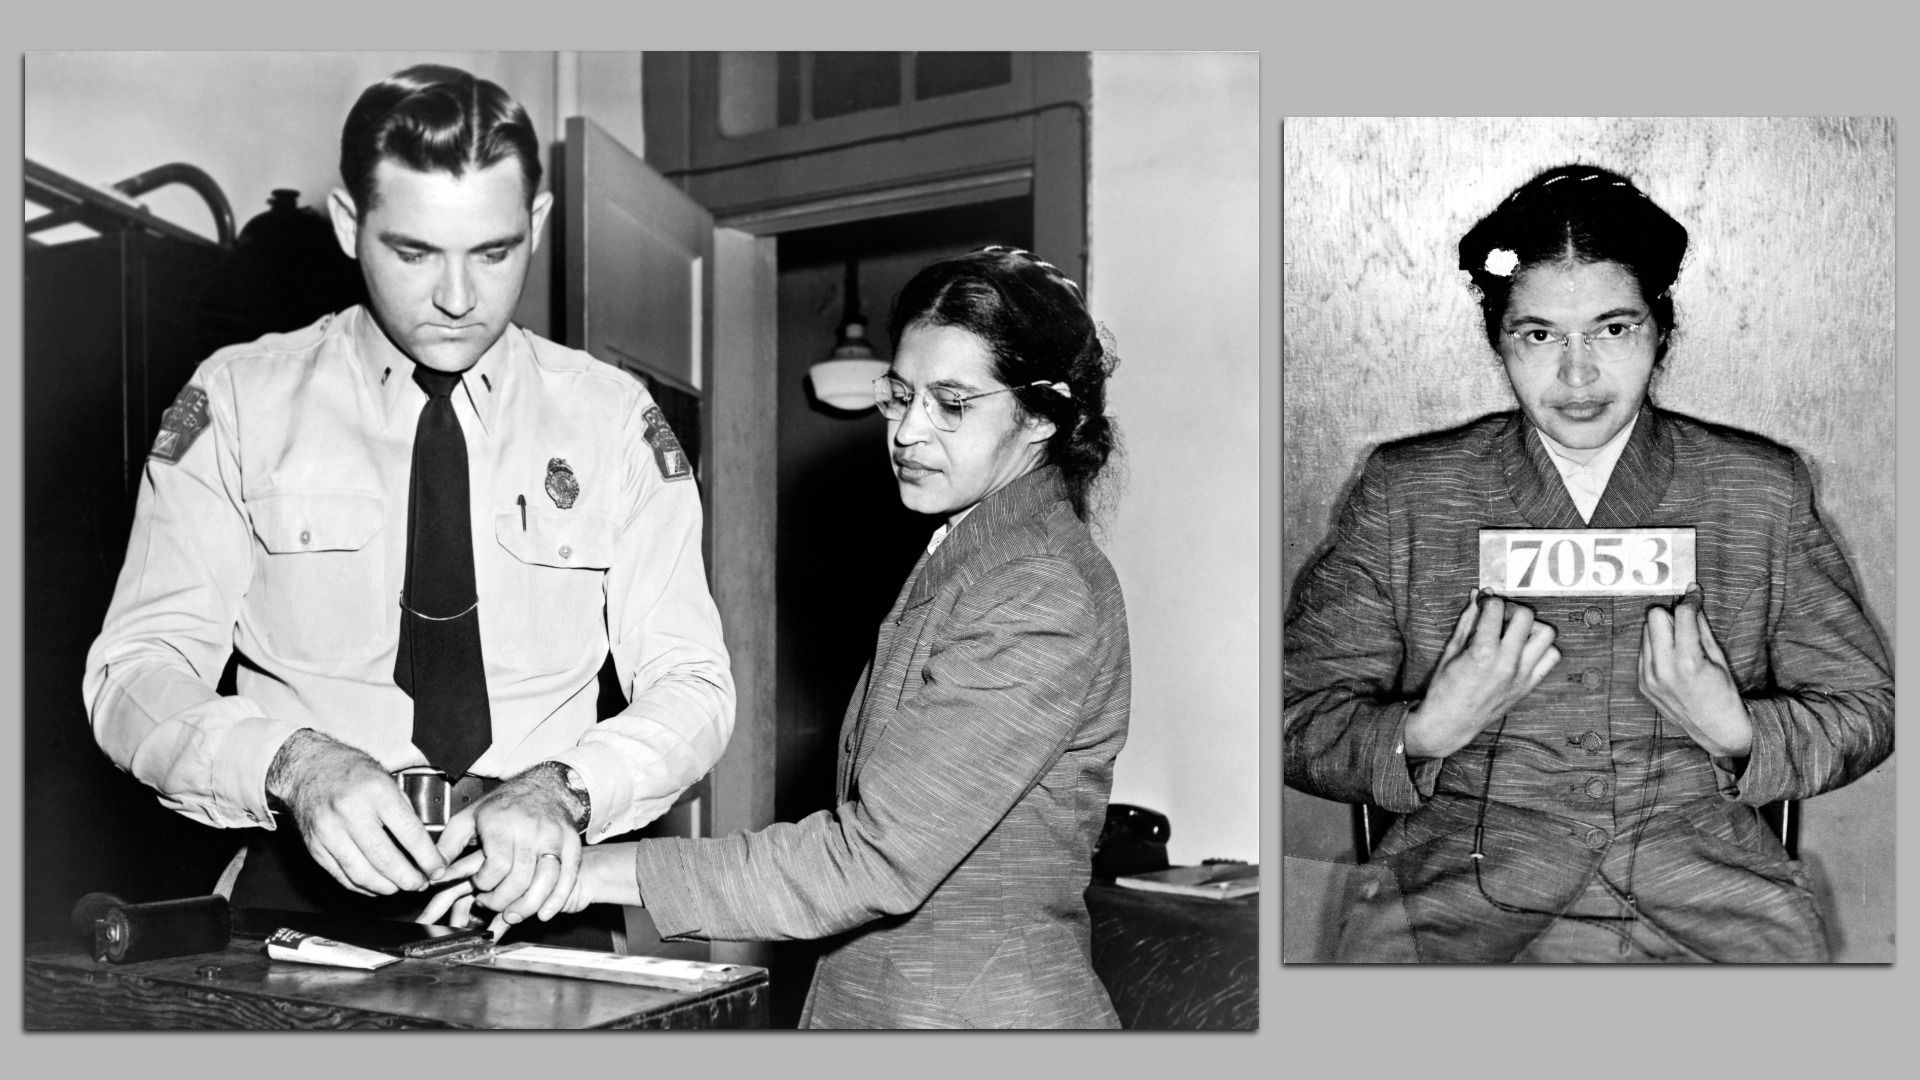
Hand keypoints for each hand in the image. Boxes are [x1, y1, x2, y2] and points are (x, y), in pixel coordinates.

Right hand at [266, 729, 445, 894]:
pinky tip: (378, 885)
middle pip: (386, 861)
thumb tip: (425, 848)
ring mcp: (329, 832)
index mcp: (376, 792)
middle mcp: (351, 813)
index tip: (438, 870)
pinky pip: (343, 876)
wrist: (308, 768)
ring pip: (363, 875)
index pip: (410, 835)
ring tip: (401, 886)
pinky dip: (364, 886)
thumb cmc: (352, 771)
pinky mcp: (315, 847)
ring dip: (388, 888)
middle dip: (410, 879)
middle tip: (421, 884)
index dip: (428, 859)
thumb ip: (405, 811)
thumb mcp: (387, 779)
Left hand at [431, 764, 583, 927]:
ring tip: (514, 914)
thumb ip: (447, 847)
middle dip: (502, 900)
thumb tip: (432, 873)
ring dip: (528, 906)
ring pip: (545, 881)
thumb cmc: (504, 806)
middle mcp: (531, 828)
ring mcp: (554, 836)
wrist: (544, 787)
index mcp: (501, 822)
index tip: (478, 886)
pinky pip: (567, 878)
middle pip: (520, 879)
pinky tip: (543, 912)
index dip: (485, 885)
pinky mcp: (572, 844)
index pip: (496, 866)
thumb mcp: (468, 819)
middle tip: (492, 904)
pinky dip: (556, 900)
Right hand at [1404, 591, 1560, 757]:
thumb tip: (1477, 595)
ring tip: (1514, 632)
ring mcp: (1522, 675)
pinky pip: (1551, 658)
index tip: (1483, 602)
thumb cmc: (1444, 688)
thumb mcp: (1451, 650)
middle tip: (1500, 615)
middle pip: (1526, 615)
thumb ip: (1468, 620)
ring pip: (1546, 634)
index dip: (1488, 600)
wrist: (1450, 724)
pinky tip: (1523, 649)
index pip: (1496, 608)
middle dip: (1511, 608)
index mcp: (1483, 652)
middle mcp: (1507, 663)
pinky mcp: (1528, 686)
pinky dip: (1542, 648)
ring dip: (1532, 627)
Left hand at [1639, 584, 1751, 757]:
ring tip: (1682, 645)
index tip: (1695, 594)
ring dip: (1663, 630)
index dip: (1691, 600)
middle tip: (1686, 623)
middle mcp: (1662, 669)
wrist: (1715, 728)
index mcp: (1686, 662)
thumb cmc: (1723, 692)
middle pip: (1654, 617)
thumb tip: (1692, 597)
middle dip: (1671, 614)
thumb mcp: (1719, 658)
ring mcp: (1648, 677)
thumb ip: (1701, 626)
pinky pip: (1643, 651)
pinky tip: (1673, 659)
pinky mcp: (1642, 683)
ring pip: (1646, 631)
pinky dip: (1657, 647)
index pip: (1681, 615)